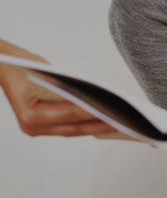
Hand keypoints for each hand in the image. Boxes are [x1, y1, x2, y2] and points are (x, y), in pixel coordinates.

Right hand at [0, 45, 116, 136]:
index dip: (94, 114)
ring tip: (118, 124)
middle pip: (74, 128)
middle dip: (100, 125)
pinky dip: (84, 125)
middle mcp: (31, 126)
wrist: (3, 66)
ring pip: (72, 131)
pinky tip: (102, 122)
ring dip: (95, 128)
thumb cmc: (24, 66)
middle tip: (123, 122)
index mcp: (30, 114)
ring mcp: (34, 129)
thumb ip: (70, 88)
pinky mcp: (40, 127)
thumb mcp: (50, 73)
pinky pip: (67, 128)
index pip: (70, 115)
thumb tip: (99, 97)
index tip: (115, 112)